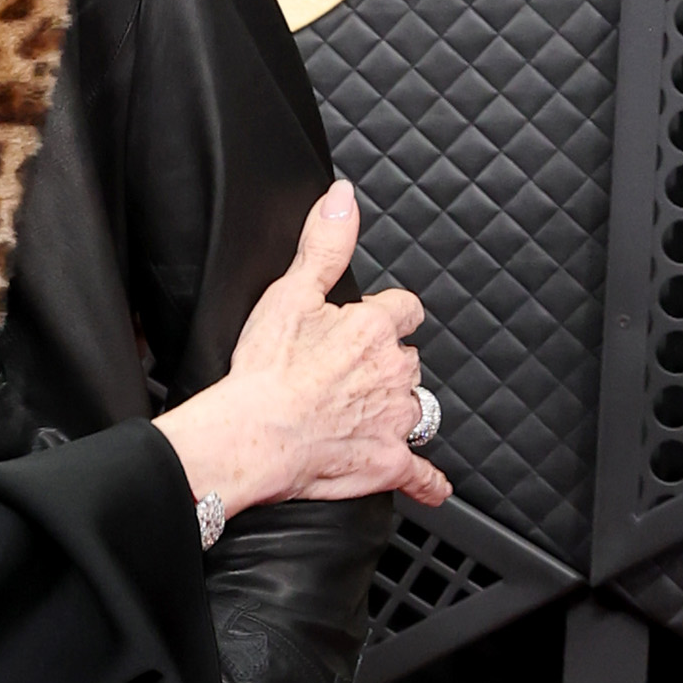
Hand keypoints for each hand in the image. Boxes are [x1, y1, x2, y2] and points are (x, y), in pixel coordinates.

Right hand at [157, 180, 448, 518]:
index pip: (405, 311)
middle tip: (349, 377)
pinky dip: (427, 480)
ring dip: (399, 410)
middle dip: (386, 367)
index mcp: (374, 329)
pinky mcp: (388, 463)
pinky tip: (430, 483)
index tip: (376, 323)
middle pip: (407, 362)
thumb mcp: (291, 291)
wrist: (252, 434)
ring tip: (370, 416)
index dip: (389, 317)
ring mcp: (395, 420)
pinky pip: (421, 473)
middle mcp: (394, 372)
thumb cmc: (263, 371)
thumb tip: (344, 199)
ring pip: (416, 409)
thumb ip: (325, 243)